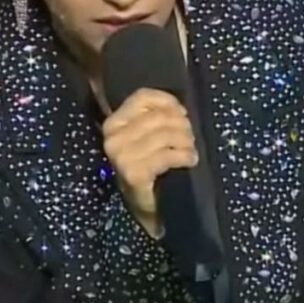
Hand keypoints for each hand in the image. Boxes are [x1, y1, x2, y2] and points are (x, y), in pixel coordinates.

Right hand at [101, 88, 198, 237]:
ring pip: (165, 134)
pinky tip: (190, 160)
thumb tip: (178, 108)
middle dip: (181, 125)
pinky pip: (167, 155)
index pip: (142, 97)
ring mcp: (122, 156)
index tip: (182, 114)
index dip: (168, 102)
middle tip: (190, 137)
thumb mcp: (148, 135)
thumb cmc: (149, 165)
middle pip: (157, 116)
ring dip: (185, 141)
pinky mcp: (134, 173)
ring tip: (190, 150)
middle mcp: (113, 138)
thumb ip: (157, 115)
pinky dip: (184, 156)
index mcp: (113, 123)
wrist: (147, 205)